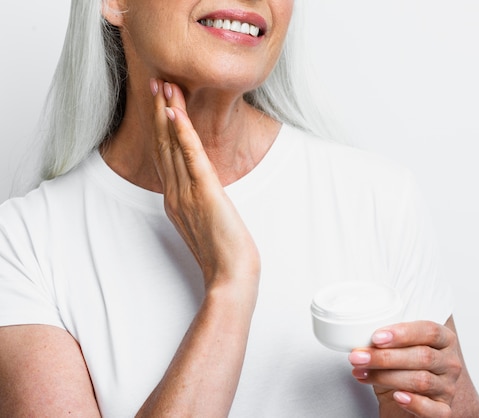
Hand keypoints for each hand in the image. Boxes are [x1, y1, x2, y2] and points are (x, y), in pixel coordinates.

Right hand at [150, 79, 259, 290]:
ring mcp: (187, 194)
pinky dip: (182, 133)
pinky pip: (191, 158)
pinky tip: (176, 113)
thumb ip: (197, 204)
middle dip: (159, 112)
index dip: (160, 128)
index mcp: (175, 200)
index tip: (160, 103)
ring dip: (169, 113)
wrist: (230, 276)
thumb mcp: (205, 224)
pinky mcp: (205, 194)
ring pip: (173, 146)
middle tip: (155, 83)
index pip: (165, 157)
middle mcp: (176, 194)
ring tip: (164, 85)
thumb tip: (202, 191)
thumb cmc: (223, 254)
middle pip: (164, 146)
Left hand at [348, 321, 461, 417]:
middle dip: (386, 357)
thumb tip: (360, 335)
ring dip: (386, 377)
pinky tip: (398, 396)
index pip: (429, 331)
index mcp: (444, 340)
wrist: (405, 400)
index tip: (376, 338)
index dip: (402, 333)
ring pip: (421, 380)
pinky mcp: (443, 410)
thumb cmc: (401, 369)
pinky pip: (433, 409)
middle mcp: (449, 362)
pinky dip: (414, 403)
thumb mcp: (396, 349)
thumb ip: (388, 340)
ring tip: (363, 373)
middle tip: (359, 356)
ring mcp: (448, 387)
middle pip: (423, 356)